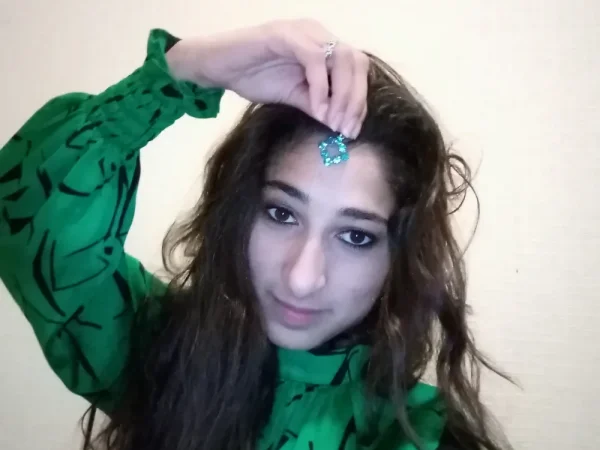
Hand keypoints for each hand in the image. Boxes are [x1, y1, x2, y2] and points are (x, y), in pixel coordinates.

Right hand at [166, 19, 368, 137]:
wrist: (218, 67)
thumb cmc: (253, 77)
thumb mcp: (294, 97)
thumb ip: (319, 105)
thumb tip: (341, 125)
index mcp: (324, 47)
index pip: (357, 69)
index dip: (360, 100)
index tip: (351, 130)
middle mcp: (319, 34)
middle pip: (356, 63)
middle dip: (356, 100)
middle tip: (345, 130)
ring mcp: (304, 32)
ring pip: (341, 59)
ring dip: (342, 94)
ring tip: (332, 122)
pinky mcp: (286, 35)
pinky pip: (315, 59)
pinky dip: (320, 87)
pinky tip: (316, 109)